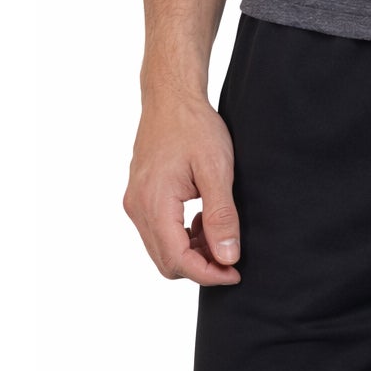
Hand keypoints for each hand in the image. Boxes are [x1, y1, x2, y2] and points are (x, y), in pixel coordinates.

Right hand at [123, 92, 240, 285]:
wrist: (171, 96)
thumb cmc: (195, 126)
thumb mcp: (216, 169)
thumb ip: (221, 215)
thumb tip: (227, 257)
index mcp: (154, 203)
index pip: (177, 260)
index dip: (208, 274)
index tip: (235, 272)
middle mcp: (137, 208)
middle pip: (166, 261)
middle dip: (200, 266)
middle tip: (232, 257)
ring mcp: (135, 202)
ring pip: (161, 248)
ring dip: (191, 251)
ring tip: (220, 233)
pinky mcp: (139, 196)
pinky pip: (158, 231)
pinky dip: (182, 236)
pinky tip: (203, 219)